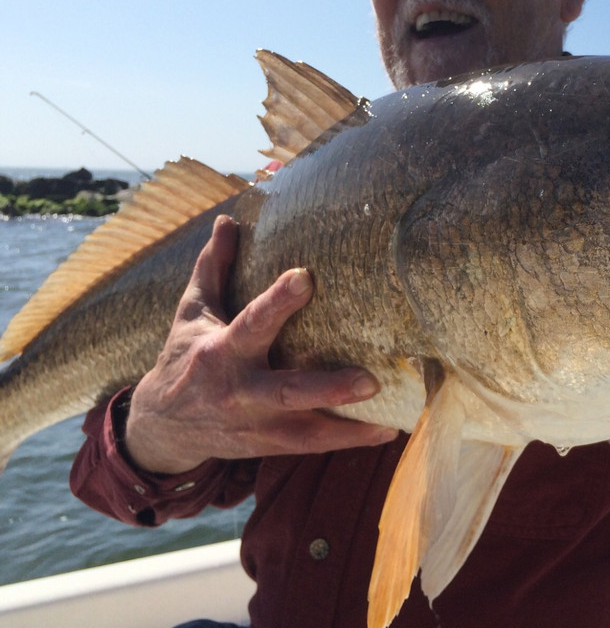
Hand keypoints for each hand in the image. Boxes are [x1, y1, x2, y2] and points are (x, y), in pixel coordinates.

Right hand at [124, 215, 397, 474]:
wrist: (161, 429)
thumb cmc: (184, 357)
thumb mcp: (191, 312)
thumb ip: (213, 267)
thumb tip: (228, 220)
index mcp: (220, 352)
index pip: (251, 324)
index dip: (277, 302)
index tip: (305, 277)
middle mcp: (239, 392)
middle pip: (287, 392)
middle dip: (328, 388)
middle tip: (370, 379)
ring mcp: (256, 424)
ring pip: (305, 430)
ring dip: (349, 426)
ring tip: (391, 416)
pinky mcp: (268, 445)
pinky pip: (312, 446)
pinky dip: (349, 439)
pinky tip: (387, 429)